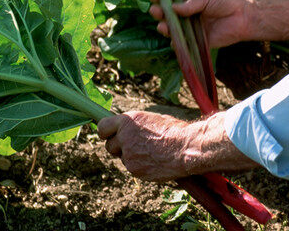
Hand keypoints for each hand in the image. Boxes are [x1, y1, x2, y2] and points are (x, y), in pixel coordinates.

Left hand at [97, 111, 257, 181]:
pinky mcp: (134, 169)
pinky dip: (140, 166)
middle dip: (118, 147)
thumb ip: (135, 125)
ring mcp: (128, 154)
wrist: (186, 148)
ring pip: (122, 158)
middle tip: (134, 146)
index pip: (102, 127)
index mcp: (128, 120)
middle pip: (109, 146)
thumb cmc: (174, 131)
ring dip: (130, 157)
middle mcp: (124, 137)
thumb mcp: (152, 119)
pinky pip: (132, 168)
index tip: (110, 134)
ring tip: (150, 153)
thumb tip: (125, 128)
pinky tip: (154, 161)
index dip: (106, 132)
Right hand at [148, 0, 251, 47]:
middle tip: (155, 10)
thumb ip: (191, 3)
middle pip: (168, 16)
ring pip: (173, 30)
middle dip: (159, 12)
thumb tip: (173, 7)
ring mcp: (191, 30)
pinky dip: (177, 44)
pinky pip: (184, 45)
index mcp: (188, 3)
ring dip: (165, 28)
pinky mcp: (197, 43)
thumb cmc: (226, 3)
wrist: (242, 18)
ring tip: (162, 25)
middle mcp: (187, 17)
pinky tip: (173, 40)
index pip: (170, 0)